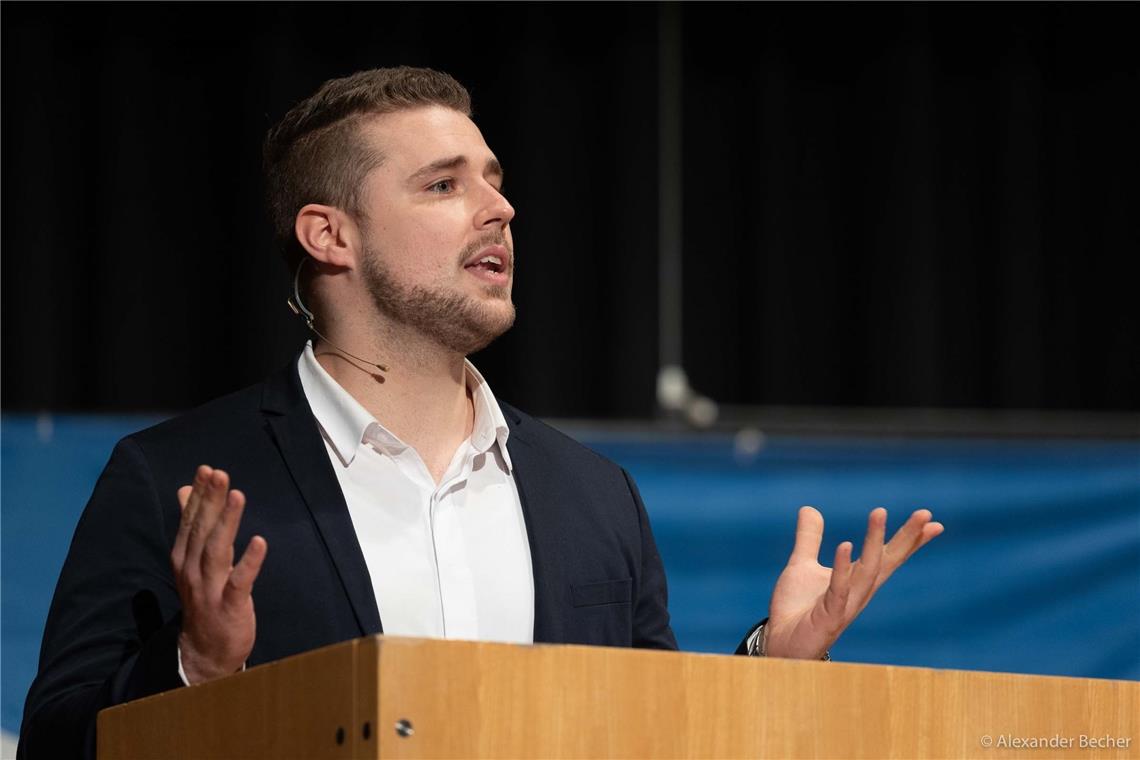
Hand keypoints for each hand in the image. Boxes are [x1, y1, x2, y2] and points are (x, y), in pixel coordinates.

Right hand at [171, 465, 266, 683]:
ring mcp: (209, 589)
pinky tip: (260, 542)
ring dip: (227, 522)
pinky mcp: (229, 606)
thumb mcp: (193, 560)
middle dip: (210, 501)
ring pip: (217, 551)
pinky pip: (239, 582)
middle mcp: (192, 570)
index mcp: (184, 557)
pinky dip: (249, 562)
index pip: (190, 521)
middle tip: (219, 474)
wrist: (204, 651)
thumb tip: (184, 490)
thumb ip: (190, 524)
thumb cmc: (204, 598)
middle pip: (201, 531)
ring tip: (236, 495)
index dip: (199, 495)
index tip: (207, 469)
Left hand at [762, 506, 942, 659]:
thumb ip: (808, 538)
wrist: (779, 643)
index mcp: (857, 580)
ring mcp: (845, 606)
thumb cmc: (796, 609)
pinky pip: (838, 590)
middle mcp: (858, 593)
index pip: (887, 556)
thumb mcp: (801, 565)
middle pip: (886, 561)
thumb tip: (809, 508)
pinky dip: (842, 568)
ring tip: (879, 513)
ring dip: (874, 542)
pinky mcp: (828, 617)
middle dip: (906, 538)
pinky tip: (846, 545)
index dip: (909, 539)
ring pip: (867, 572)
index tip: (931, 520)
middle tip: (925, 514)